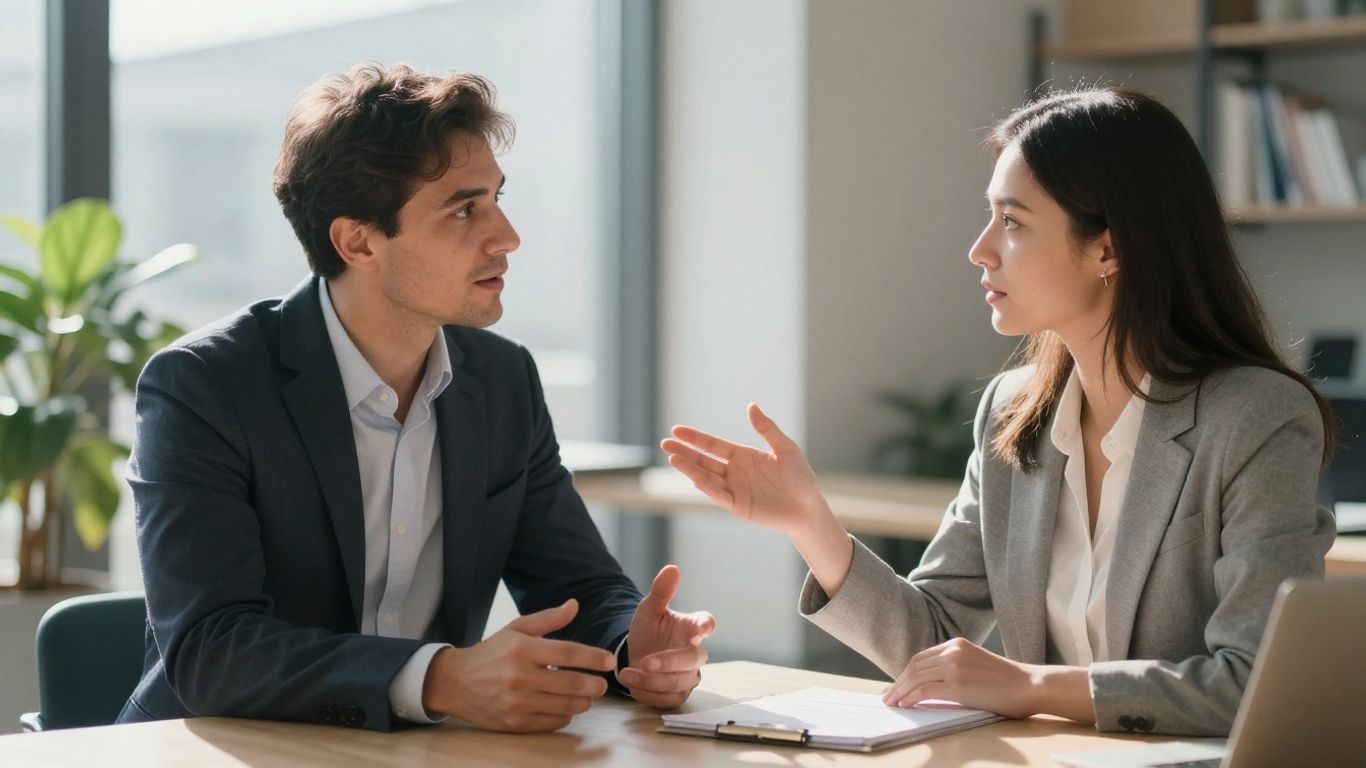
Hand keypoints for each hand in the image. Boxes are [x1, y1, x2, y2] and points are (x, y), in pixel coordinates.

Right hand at [421, 599, 616, 731]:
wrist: (455, 683)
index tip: (609, 660)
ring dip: (583, 702)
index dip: (593, 658)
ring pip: (565, 706)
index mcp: (523, 649)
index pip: (568, 653)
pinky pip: (552, 722)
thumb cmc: (491, 653)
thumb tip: (574, 605)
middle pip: (571, 683)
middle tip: (602, 684)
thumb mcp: (516, 629)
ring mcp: (517, 702)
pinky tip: (564, 706)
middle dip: (594, 685)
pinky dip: (564, 715)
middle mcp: (520, 676)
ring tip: (586, 695)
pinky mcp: (515, 722)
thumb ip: (548, 619)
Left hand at [619, 564, 715, 708]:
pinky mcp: (677, 694)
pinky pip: (670, 699)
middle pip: (693, 659)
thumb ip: (660, 591)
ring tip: (626, 674)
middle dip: (669, 662)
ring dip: (653, 681)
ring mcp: (688, 675)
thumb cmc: (648, 630)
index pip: (706, 623)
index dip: (705, 625)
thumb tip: (672, 568)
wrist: (634, 655)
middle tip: (645, 661)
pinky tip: (631, 684)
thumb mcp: (649, 609)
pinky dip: (649, 694)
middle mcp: (694, 652)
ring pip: (680, 682)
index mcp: (691, 627)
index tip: (702, 627)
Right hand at [661, 403, 827, 537]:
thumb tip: (751, 406)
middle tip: (664, 444)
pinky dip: (705, 486)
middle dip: (684, 452)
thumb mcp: (785, 448)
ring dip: (689, 468)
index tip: (676, 430)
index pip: (713, 445)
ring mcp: (734, 489)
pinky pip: (718, 494)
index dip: (695, 438)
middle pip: (704, 460)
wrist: (809, 508)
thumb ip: (767, 428)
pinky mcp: (738, 506)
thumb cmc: (800, 477)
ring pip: (706, 477)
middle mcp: (734, 472)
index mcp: (743, 456)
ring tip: (672, 458)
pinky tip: (692, 476)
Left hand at [882, 638, 1038, 718]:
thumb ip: (954, 667)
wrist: (1030, 685)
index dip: (905, 672)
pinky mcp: (958, 685)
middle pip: (914, 666)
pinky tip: (905, 705)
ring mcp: (954, 666)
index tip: (897, 685)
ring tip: (892, 703)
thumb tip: (930, 684)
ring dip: (900, 691)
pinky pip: (925, 690)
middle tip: (888, 696)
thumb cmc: (1007, 681)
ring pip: (916, 677)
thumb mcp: (976, 665)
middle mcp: (953, 651)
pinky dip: (910, 697)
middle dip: (898, 682)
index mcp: (956, 644)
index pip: (921, 657)